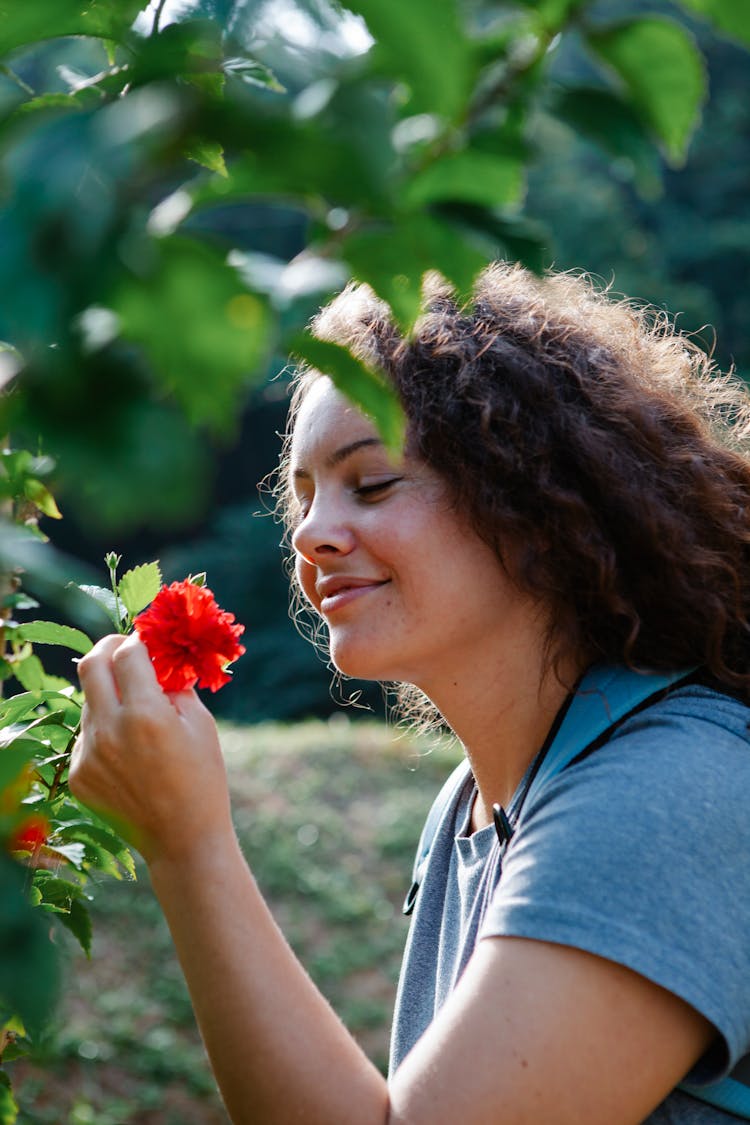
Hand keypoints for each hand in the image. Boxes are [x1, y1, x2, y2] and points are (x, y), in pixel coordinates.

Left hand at [69, 633, 234, 864]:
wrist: (183, 839)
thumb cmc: (203, 778)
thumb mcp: (201, 723)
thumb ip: (175, 686)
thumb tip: (159, 660)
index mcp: (146, 713)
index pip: (127, 653)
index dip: (137, 640)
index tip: (146, 641)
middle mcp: (110, 730)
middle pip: (90, 666)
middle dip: (107, 648)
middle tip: (122, 649)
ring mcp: (88, 755)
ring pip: (88, 702)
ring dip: (108, 694)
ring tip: (137, 712)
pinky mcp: (78, 775)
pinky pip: (86, 736)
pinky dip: (105, 730)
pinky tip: (129, 751)